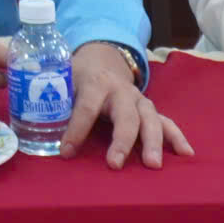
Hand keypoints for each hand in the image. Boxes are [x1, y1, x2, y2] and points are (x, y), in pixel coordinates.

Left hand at [62, 41, 191, 169]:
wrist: (100, 58)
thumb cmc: (77, 76)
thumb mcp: (61, 80)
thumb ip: (55, 101)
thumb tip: (37, 128)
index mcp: (95, 83)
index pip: (86, 107)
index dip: (76, 130)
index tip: (66, 152)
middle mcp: (121, 90)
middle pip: (125, 116)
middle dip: (121, 140)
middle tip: (115, 164)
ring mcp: (138, 100)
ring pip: (150, 119)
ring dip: (153, 142)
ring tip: (153, 164)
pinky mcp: (149, 109)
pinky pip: (166, 122)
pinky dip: (177, 137)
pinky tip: (186, 153)